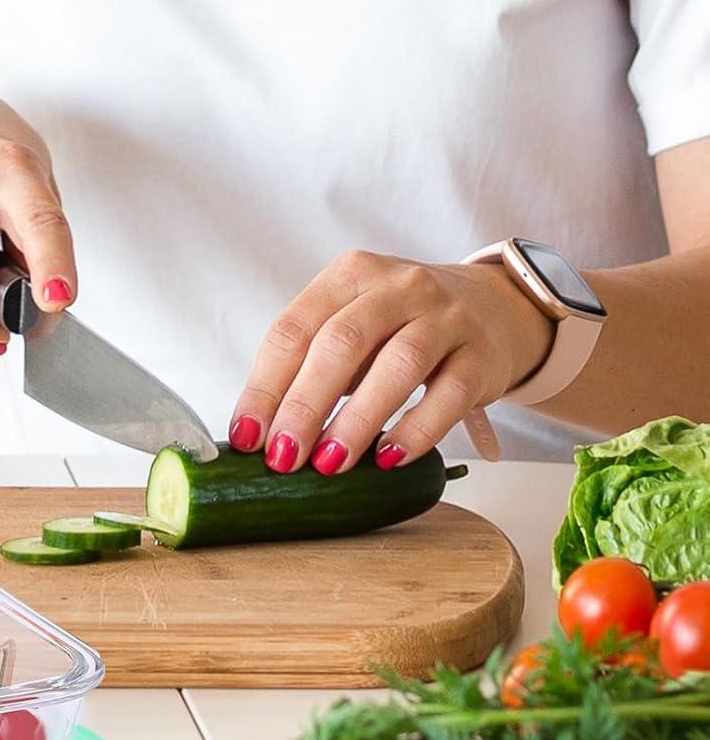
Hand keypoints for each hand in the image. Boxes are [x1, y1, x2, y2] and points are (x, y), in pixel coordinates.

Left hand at [230, 251, 553, 473]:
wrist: (493, 309)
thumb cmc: (398, 327)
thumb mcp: (349, 327)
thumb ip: (308, 366)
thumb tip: (258, 432)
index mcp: (348, 275)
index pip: (293, 330)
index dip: (264, 386)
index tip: (246, 436)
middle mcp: (397, 286)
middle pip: (341, 344)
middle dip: (304, 405)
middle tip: (283, 458)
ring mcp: (446, 316)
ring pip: (398, 365)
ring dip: (357, 419)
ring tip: (329, 464)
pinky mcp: (482, 354)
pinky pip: (450, 394)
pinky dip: (416, 429)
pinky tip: (388, 458)